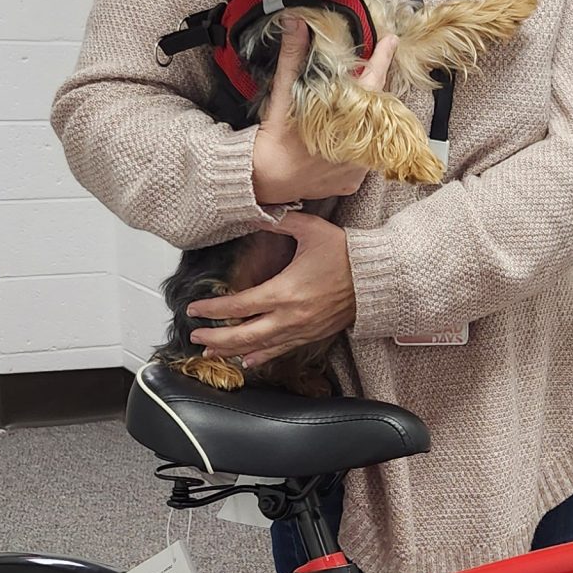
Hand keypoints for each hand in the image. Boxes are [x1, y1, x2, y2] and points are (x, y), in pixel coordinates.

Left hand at [186, 213, 354, 367]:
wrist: (378, 279)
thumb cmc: (347, 254)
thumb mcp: (311, 230)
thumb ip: (279, 221)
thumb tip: (256, 212)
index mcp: (285, 291)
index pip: (239, 305)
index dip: (213, 310)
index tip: (194, 309)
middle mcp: (290, 316)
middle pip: (244, 335)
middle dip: (216, 337)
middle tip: (196, 335)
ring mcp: (302, 329)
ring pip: (260, 347)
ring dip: (233, 350)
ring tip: (211, 351)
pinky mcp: (313, 335)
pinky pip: (282, 350)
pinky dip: (262, 356)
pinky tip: (248, 360)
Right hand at [250, 14, 398, 203]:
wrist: (263, 180)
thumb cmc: (274, 138)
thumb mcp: (284, 94)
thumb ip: (293, 58)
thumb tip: (296, 24)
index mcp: (347, 117)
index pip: (373, 80)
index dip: (382, 58)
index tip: (392, 40)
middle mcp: (360, 143)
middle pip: (377, 109)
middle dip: (373, 89)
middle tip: (370, 71)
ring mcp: (358, 166)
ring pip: (372, 135)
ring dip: (365, 120)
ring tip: (350, 109)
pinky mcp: (351, 182)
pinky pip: (362, 162)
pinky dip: (356, 150)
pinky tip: (343, 142)